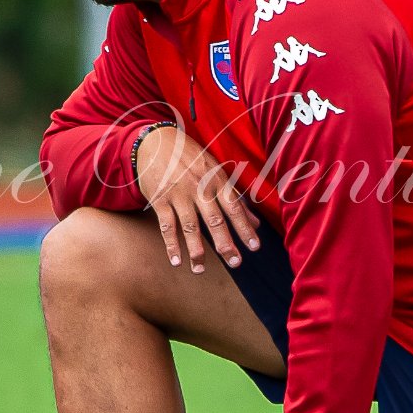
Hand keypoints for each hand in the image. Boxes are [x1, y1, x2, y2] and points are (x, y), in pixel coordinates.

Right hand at [133, 125, 260, 272]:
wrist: (156, 141)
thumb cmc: (191, 157)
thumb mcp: (216, 170)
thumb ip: (236, 197)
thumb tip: (256, 222)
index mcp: (216, 180)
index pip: (235, 208)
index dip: (245, 228)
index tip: (254, 247)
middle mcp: (199, 188)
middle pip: (215, 220)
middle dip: (225, 244)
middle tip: (235, 263)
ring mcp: (179, 194)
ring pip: (190, 226)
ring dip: (196, 250)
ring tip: (200, 270)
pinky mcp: (160, 199)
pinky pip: (167, 226)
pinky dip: (171, 245)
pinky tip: (176, 261)